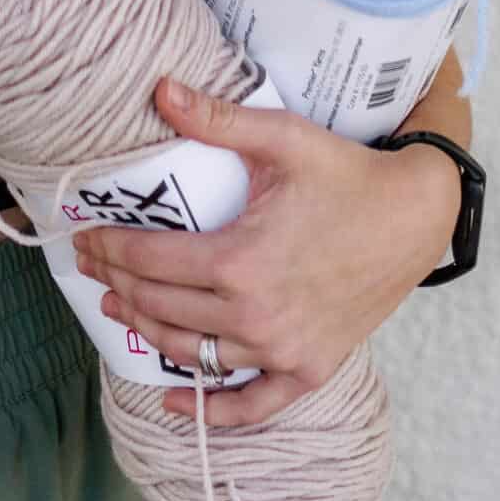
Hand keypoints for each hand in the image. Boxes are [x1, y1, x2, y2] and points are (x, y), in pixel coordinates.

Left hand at [69, 74, 455, 429]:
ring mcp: (282, 349)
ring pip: (191, 352)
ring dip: (146, 331)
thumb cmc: (347, 174)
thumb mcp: (282, 138)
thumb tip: (160, 89)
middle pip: (160, 307)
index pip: (149, 261)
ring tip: (117, 306)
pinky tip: (175, 403)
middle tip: (90, 264)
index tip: (83, 234)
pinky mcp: (308, 367)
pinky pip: (253, 404)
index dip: (108, 247)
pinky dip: (211, 411)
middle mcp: (255, 315)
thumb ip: (217, 120)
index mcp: (240, 260)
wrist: (416, 217)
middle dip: (116, 282)